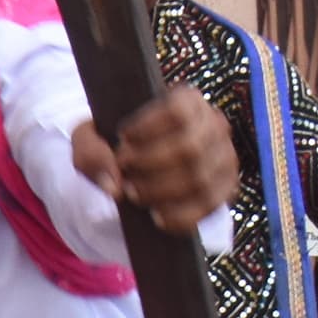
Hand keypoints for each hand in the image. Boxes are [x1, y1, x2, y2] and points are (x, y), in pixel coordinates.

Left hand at [67, 85, 237, 234]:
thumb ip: (91, 152)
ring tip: (132, 193)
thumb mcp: (90, 138)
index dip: (148, 128)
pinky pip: (209, 206)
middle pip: (189, 147)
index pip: (178, 111)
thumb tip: (113, 185)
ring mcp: (225, 158)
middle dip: (150, 163)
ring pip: (200, 179)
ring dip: (160, 191)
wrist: (136, 166)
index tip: (122, 138)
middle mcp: (214, 125)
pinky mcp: (227, 188)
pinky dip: (180, 216)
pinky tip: (155, 217)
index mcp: (187, 100)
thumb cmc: (114, 143)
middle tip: (124, 169)